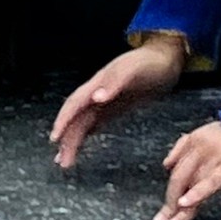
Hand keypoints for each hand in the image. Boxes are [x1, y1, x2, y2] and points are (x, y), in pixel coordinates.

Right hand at [51, 37, 186, 170]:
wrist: (164, 58)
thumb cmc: (150, 63)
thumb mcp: (134, 71)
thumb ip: (115, 83)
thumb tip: (96, 98)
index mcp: (98, 83)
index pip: (75, 104)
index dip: (63, 120)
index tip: (55, 137)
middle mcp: (97, 93)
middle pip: (75, 118)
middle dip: (66, 138)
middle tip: (62, 161)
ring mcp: (104, 100)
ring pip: (82, 122)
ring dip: (73, 140)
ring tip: (67, 160)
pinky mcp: (113, 106)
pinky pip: (93, 122)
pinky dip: (84, 134)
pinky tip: (81, 142)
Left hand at [157, 120, 220, 219]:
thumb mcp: (208, 133)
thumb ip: (184, 147)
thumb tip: (166, 164)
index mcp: (193, 140)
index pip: (174, 169)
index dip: (169, 192)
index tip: (164, 210)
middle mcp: (199, 148)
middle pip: (179, 178)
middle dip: (170, 202)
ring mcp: (214, 157)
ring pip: (190, 183)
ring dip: (180, 207)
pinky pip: (210, 182)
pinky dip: (196, 193)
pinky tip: (187, 204)